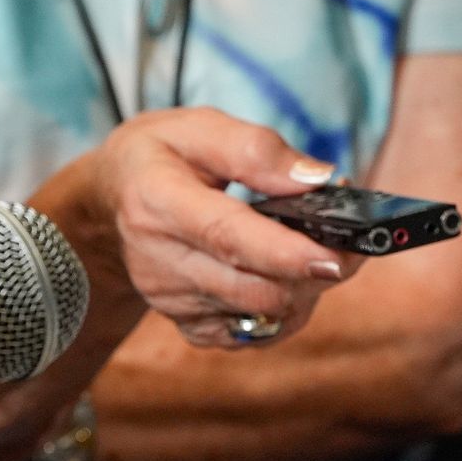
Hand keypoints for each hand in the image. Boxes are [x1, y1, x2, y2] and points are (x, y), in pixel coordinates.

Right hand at [75, 108, 361, 347]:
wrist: (110, 199)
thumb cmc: (161, 156)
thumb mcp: (199, 127)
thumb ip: (258, 150)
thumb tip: (319, 179)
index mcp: (159, 201)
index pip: (228, 237)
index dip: (286, 253)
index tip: (335, 258)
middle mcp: (161, 260)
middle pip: (256, 288)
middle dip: (316, 271)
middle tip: (351, 240)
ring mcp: (173, 299)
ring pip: (263, 314)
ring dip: (306, 288)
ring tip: (317, 249)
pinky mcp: (187, 323)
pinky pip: (254, 333)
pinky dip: (285, 309)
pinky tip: (287, 276)